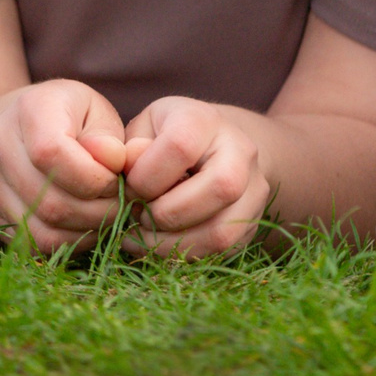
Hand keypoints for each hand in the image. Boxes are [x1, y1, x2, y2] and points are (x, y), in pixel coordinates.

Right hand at [0, 79, 135, 252]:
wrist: (27, 127)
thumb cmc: (75, 118)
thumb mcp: (98, 113)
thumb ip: (109, 138)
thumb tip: (113, 162)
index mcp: (30, 108)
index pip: (51, 153)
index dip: (92, 177)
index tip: (116, 178)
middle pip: (48, 200)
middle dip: (96, 211)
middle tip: (120, 204)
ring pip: (40, 230)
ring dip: (84, 231)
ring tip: (106, 215)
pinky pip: (32, 244)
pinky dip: (66, 243)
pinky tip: (85, 226)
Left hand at [119, 97, 273, 257]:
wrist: (213, 147)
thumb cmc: (165, 138)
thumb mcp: (142, 130)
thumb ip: (129, 150)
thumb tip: (121, 166)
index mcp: (205, 120)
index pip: (181, 147)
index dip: (147, 176)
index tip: (130, 185)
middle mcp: (240, 150)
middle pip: (220, 187)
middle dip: (167, 213)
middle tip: (139, 215)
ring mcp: (254, 188)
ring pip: (224, 230)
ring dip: (174, 244)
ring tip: (144, 238)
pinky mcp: (253, 221)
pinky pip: (224, 250)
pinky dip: (186, 255)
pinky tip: (161, 246)